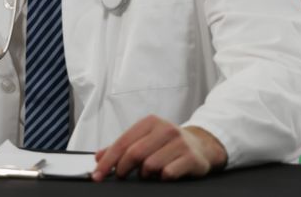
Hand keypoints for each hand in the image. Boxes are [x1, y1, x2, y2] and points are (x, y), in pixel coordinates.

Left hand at [91, 114, 227, 181]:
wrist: (202, 146)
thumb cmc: (168, 143)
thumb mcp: (145, 139)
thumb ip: (122, 147)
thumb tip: (99, 157)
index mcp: (150, 122)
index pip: (123, 142)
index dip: (108, 160)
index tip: (98, 174)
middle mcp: (165, 129)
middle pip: (135, 153)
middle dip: (123, 168)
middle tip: (121, 175)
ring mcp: (180, 143)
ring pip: (150, 165)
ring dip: (145, 174)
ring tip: (148, 173)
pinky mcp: (191, 158)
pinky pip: (168, 173)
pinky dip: (162, 177)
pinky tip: (164, 174)